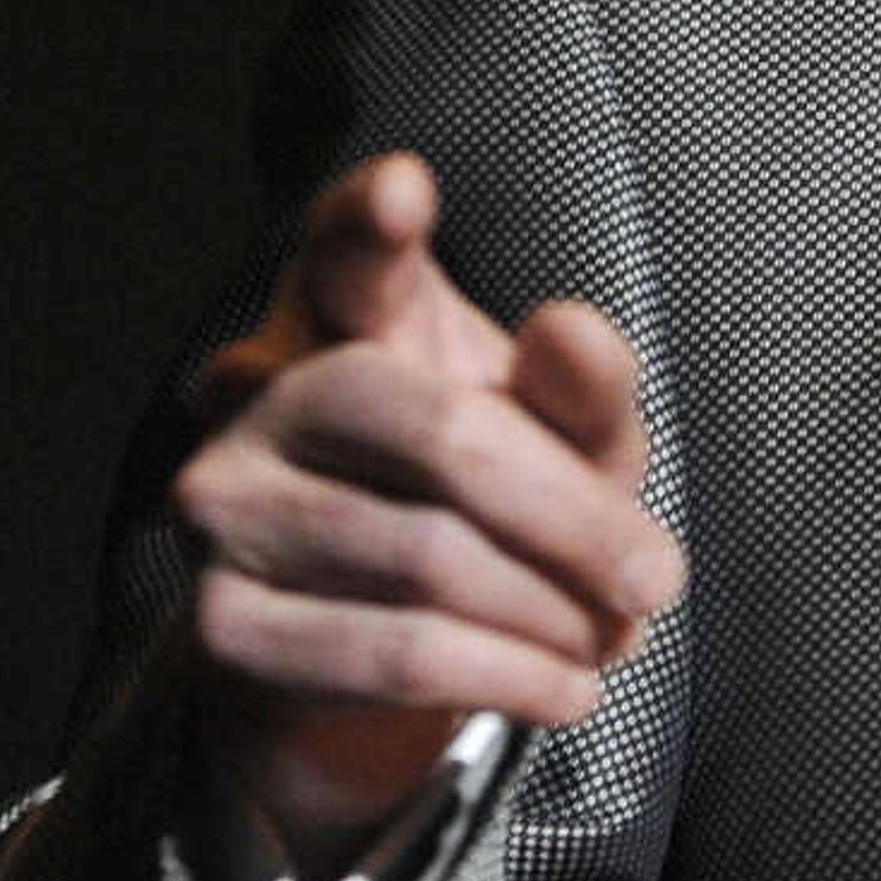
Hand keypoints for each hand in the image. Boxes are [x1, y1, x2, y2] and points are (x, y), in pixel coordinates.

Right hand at [170, 152, 682, 864]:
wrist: (390, 670)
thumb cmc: (496, 514)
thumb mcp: (567, 445)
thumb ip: (586, 390)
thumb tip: (570, 328)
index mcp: (359, 318)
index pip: (347, 252)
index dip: (368, 223)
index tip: (405, 192)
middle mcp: (271, 393)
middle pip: (446, 436)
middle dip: (578, 520)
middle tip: (660, 579)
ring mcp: (228, 505)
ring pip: (429, 558)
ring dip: (551, 616)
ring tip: (610, 640)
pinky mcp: (221, 624)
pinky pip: (391, 652)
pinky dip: (505, 680)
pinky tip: (566, 688)